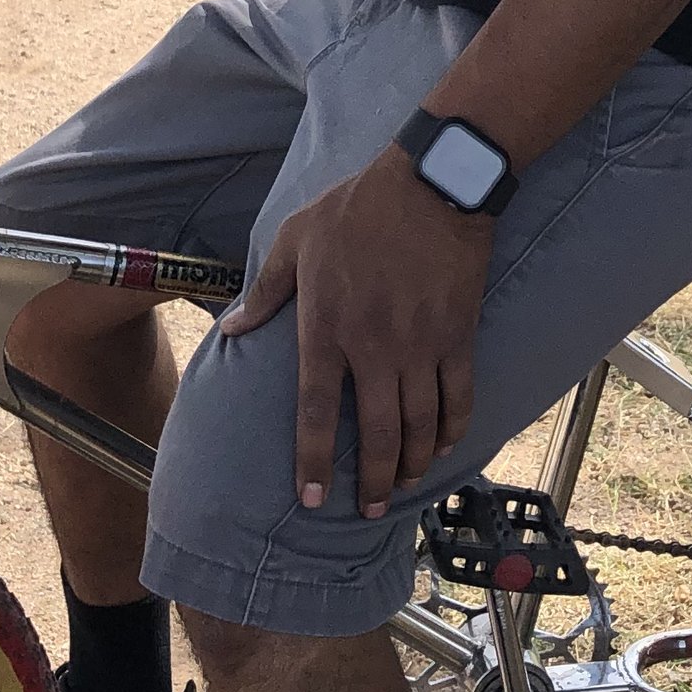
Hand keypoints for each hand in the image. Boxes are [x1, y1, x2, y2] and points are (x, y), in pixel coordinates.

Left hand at [222, 151, 496, 517]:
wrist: (432, 183)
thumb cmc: (357, 209)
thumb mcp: (296, 240)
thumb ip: (265, 292)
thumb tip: (232, 331)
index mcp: (328, 328)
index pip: (316, 411)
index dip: (314, 461)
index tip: (312, 498)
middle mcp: (374, 347)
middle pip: (377, 434)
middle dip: (375, 481)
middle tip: (370, 508)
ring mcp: (421, 345)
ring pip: (420, 424)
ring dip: (414, 464)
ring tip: (406, 486)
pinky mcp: (459, 335)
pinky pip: (459, 396)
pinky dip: (453, 427)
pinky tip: (445, 445)